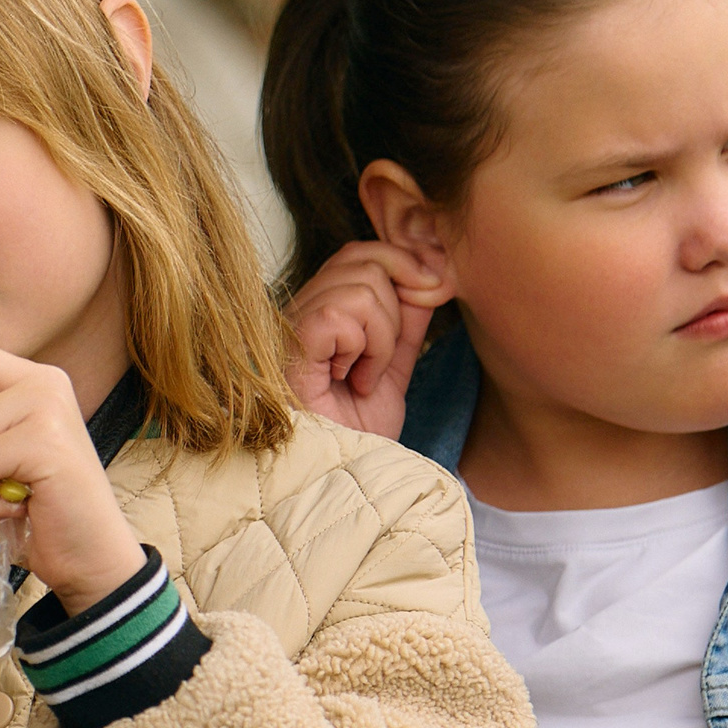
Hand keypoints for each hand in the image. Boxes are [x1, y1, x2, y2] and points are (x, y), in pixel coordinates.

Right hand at [284, 241, 444, 440]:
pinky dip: (362, 348)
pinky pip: (342, 313)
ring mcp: (291, 326)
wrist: (341, 475)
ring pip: (361, 286)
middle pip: (363, 258)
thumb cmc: (356, 430)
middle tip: (386, 359)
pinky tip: (349, 379)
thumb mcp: (395, 365)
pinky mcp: (291, 344)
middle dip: (398, 306)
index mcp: (321, 310)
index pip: (360, 252)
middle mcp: (300, 310)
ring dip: (382, 339)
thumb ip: (408, 319)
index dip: (403, 261)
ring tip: (365, 377)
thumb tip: (433, 272)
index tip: (437, 289)